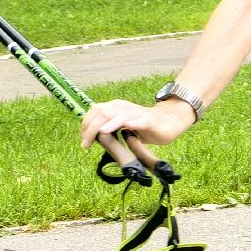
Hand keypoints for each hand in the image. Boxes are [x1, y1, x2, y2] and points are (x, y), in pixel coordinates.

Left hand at [80, 98, 195, 150]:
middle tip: (86, 144)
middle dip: (91, 128)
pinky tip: (126, 127)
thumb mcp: (121, 127)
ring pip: (118, 115)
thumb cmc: (142, 126)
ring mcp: (135, 113)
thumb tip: (92, 139)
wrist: (167, 122)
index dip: (86, 125)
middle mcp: (123, 107)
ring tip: (100, 133)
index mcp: (115, 107)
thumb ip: (108, 130)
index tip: (83, 140)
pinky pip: (138, 120)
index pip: (95, 111)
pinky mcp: (148, 120)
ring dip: (108, 125)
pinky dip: (131, 123)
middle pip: (102, 113)